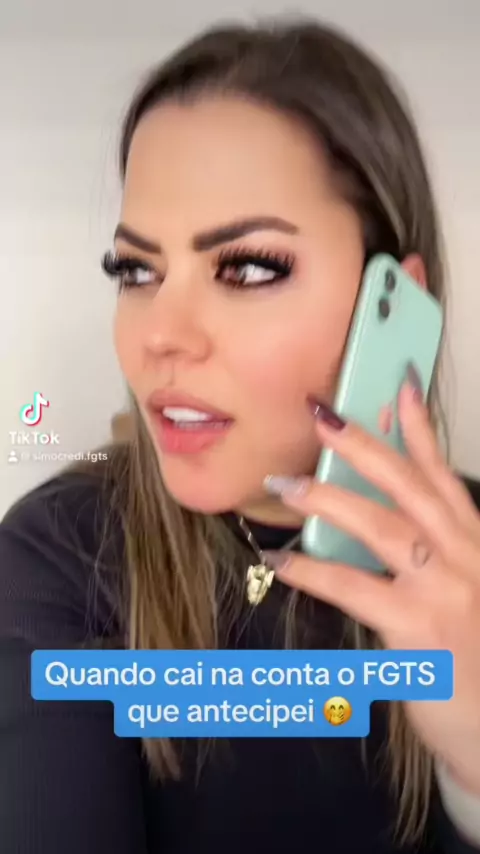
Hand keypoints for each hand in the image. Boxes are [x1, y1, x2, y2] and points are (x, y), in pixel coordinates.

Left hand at [264, 372, 479, 794]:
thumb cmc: (477, 658)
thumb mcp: (468, 593)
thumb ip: (435, 554)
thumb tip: (372, 521)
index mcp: (476, 545)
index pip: (444, 476)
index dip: (422, 429)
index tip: (400, 387)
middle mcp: (466, 558)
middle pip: (410, 487)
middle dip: (366, 446)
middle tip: (323, 416)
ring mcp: (444, 592)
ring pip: (381, 527)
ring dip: (328, 500)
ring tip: (284, 486)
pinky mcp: (418, 630)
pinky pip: (354, 588)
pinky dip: (313, 571)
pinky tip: (283, 563)